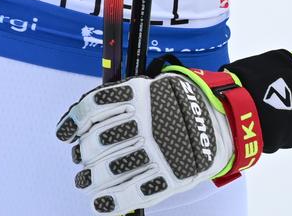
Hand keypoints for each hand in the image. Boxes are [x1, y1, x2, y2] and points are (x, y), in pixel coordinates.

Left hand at [56, 66, 259, 211]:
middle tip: (84, 162)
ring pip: (109, 169)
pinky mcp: (171, 174)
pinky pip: (134, 192)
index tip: (65, 133)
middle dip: (84, 155)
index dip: (73, 122)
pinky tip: (100, 203)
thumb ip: (125, 98)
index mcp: (141, 94)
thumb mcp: (156, 87)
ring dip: (91, 179)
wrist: (226, 119)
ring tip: (86, 182)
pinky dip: (112, 202)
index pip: (93, 108)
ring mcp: (159, 149)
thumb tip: (83, 118)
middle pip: (96, 142)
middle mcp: (147, 120)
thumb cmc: (182, 106)